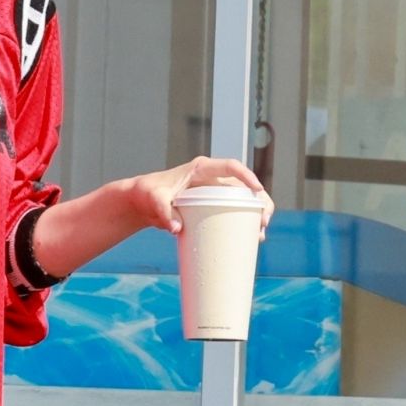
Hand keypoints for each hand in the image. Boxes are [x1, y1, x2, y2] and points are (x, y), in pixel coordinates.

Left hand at [128, 156, 273, 240]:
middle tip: (264, 221)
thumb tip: (177, 228)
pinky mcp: (211, 205)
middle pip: (243, 185)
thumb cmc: (147, 194)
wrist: (141, 202)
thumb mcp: (153, 199)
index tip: (257, 190)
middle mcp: (211, 178)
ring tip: (260, 234)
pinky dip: (243, 222)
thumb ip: (163, 210)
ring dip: (255, 213)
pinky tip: (252, 238)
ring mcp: (213, 192)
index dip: (246, 176)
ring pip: (242, 199)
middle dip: (259, 201)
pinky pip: (232, 211)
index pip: (230, 167)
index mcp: (201, 169)